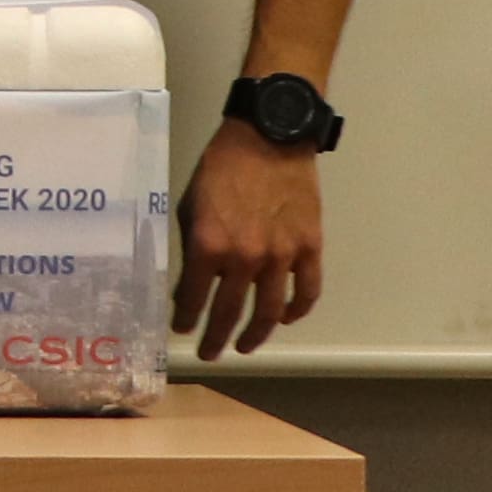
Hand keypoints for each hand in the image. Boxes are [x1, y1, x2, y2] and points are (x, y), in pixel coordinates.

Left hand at [174, 129, 324, 359]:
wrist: (269, 137)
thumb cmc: (222, 167)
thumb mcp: (190, 205)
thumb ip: (192, 245)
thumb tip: (189, 280)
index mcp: (208, 246)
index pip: (192, 298)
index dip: (185, 319)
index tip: (182, 329)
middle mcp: (244, 259)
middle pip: (229, 313)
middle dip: (216, 338)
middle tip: (210, 353)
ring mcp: (281, 257)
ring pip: (269, 312)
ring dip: (256, 335)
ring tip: (246, 346)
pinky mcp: (309, 248)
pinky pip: (306, 291)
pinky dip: (297, 311)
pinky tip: (286, 318)